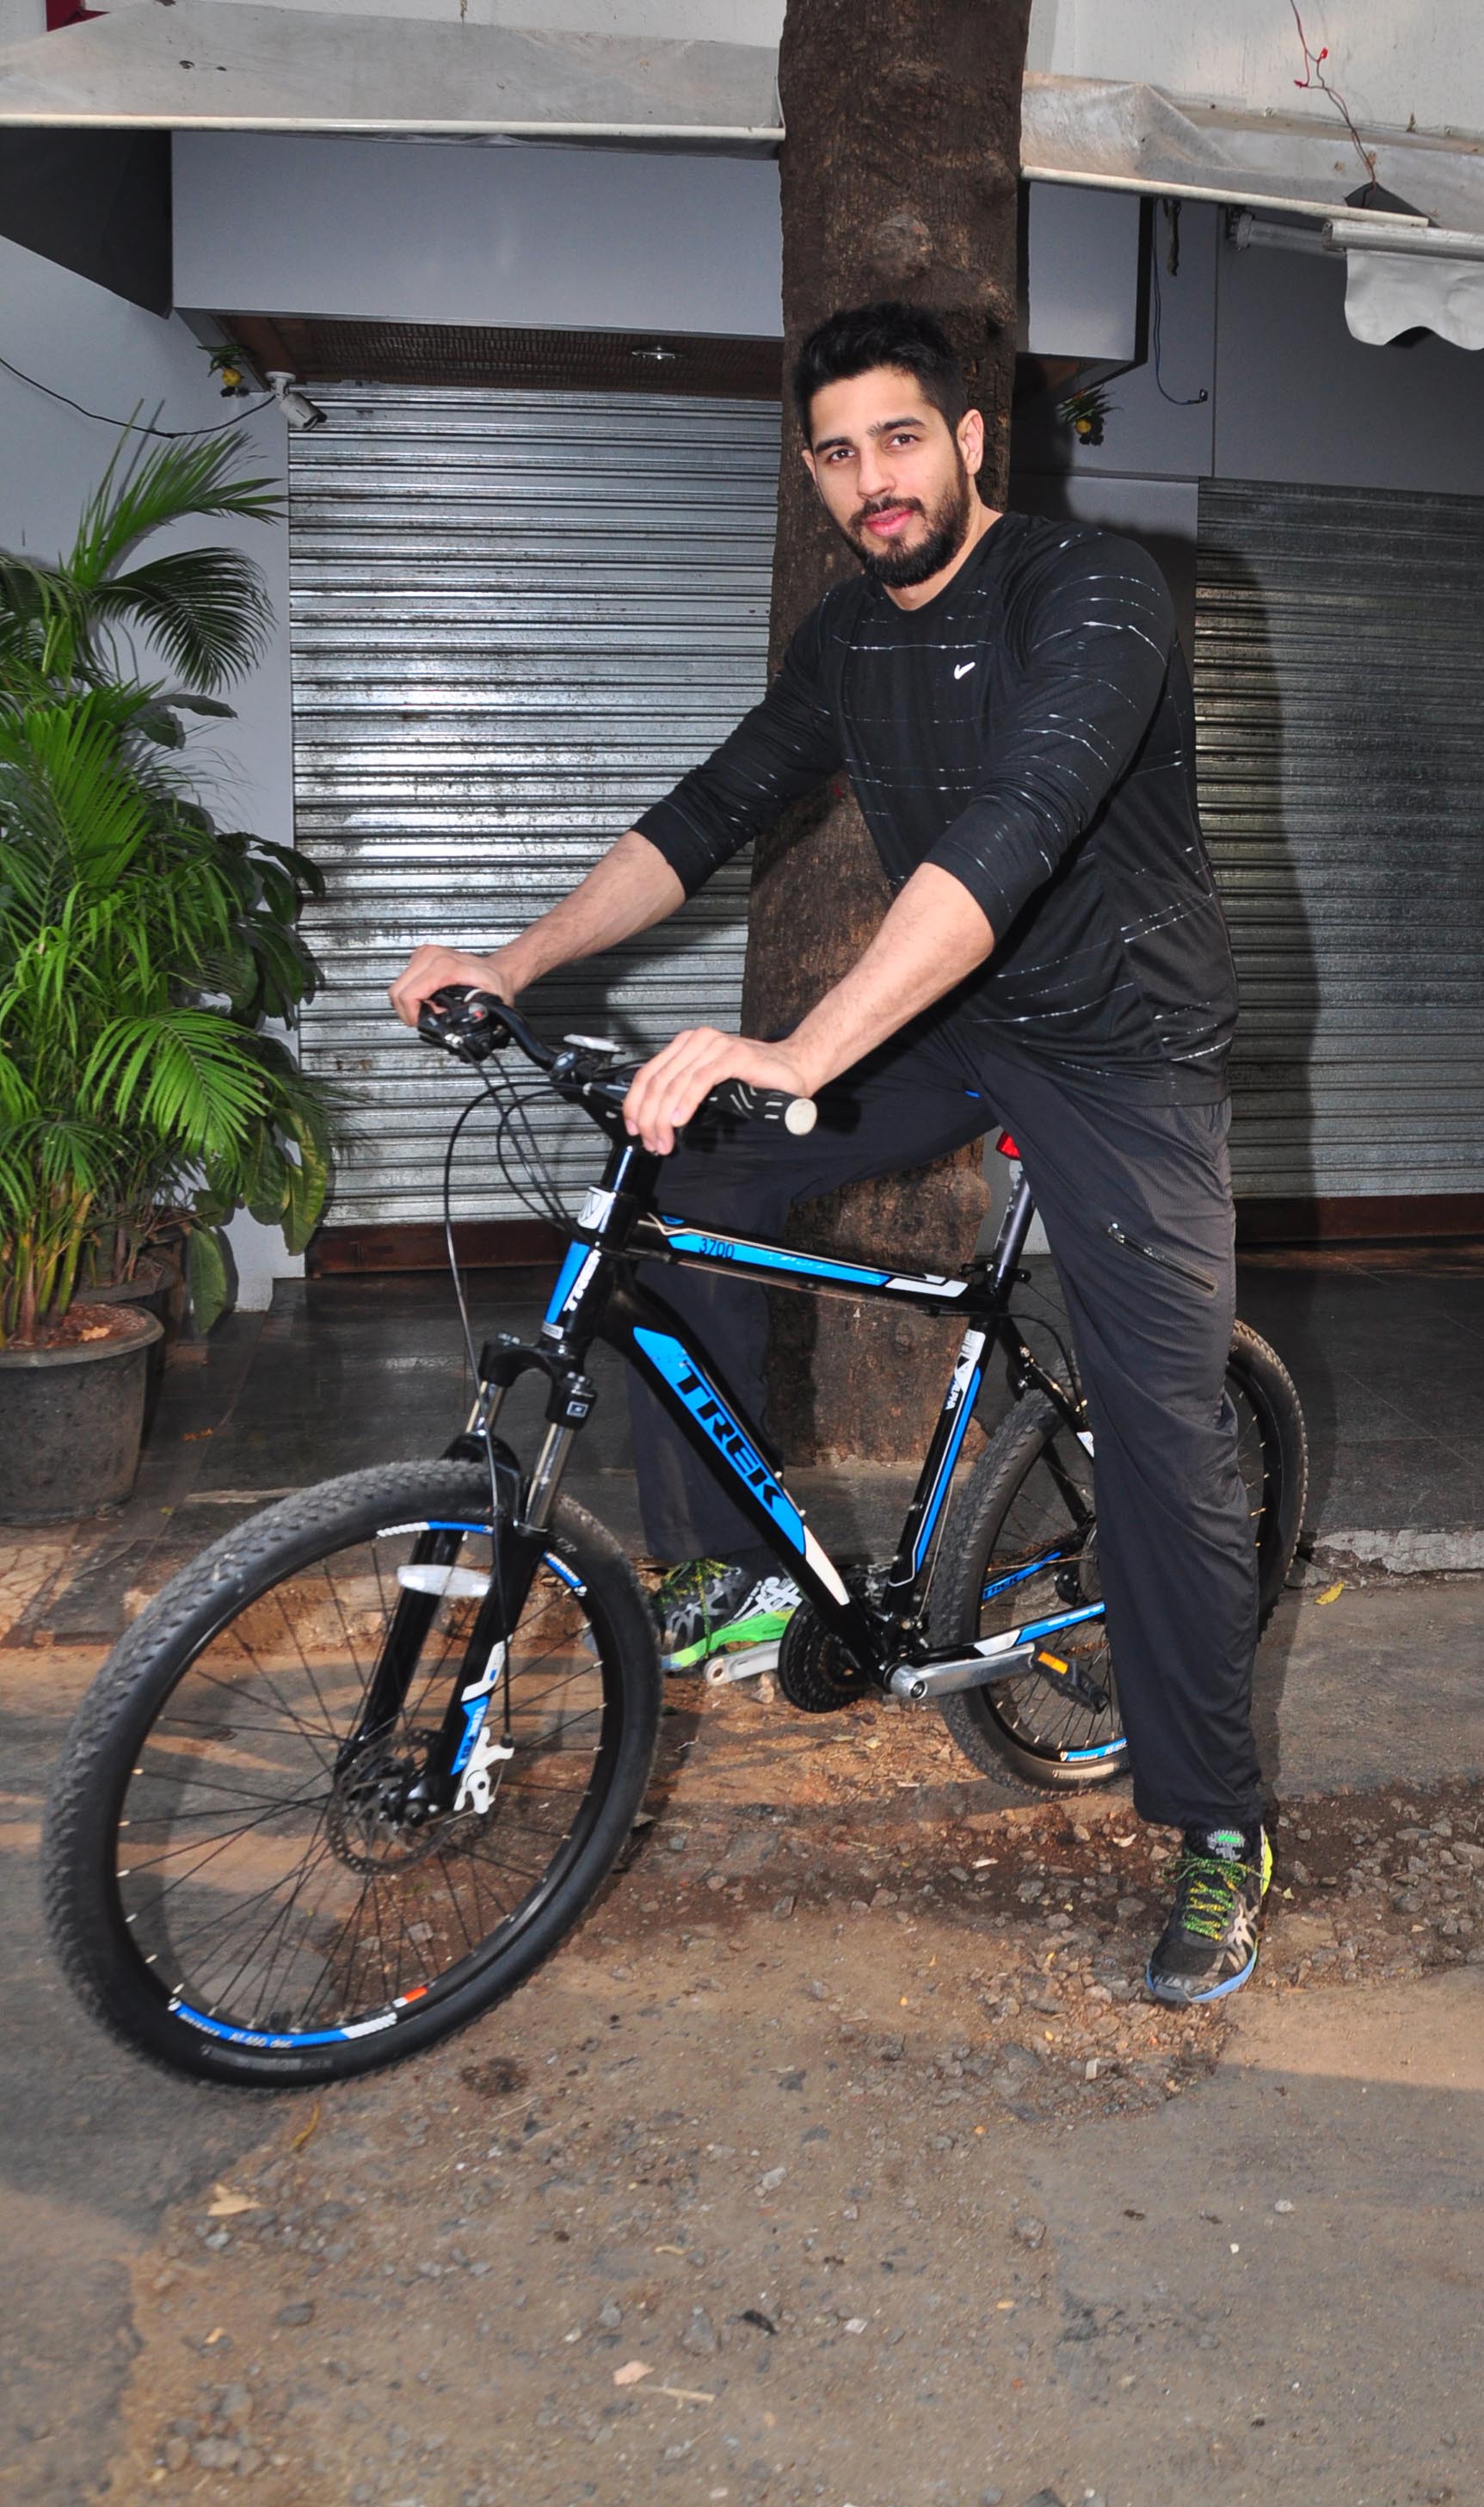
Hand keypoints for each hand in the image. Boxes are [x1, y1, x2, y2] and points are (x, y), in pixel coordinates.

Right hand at [388, 945, 513, 1027]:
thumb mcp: (486, 1003)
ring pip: (397, 987)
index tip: (425, 1022)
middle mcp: (430, 956)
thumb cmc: (493, 982)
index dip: (413, 1016)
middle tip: (425, 1020)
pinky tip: (427, 1001)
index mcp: (443, 966)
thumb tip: (449, 1026)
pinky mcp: (420, 957)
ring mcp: (423, 954)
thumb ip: (467, 1015)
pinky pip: (404, 982)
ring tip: (429, 1011)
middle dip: (409, 1013)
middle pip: (397, 991)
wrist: (496, 969)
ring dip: (409, 1005)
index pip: (407, 995)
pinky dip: (411, 996)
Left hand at [623, 1028, 816, 1156]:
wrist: (796, 1067)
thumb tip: (656, 1118)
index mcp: (687, 1045)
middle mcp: (697, 1040)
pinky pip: (700, 1080)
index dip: (635, 1104)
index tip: (633, 1129)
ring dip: (663, 1118)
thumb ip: (685, 1091)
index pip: (648, 1074)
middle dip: (648, 1118)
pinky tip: (679, 1121)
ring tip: (665, 1141)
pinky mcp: (733, 1055)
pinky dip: (686, 1102)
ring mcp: (715, 1045)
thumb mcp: (711, 1085)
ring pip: (674, 1083)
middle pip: (657, 1082)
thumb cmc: (757, 1079)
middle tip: (652, 1143)